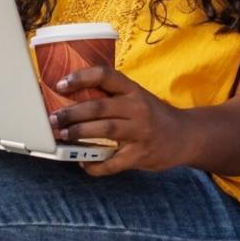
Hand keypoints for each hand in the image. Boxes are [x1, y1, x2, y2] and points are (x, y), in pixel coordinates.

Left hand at [49, 66, 191, 175]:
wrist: (185, 136)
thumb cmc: (154, 115)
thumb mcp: (138, 97)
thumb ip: (113, 96)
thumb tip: (72, 98)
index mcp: (133, 90)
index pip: (105, 75)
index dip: (81, 77)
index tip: (60, 84)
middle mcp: (137, 107)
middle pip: (99, 106)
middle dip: (71, 113)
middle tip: (53, 119)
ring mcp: (140, 131)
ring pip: (104, 130)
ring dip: (79, 133)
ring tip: (63, 136)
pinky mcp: (141, 154)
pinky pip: (113, 162)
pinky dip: (95, 165)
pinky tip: (83, 163)